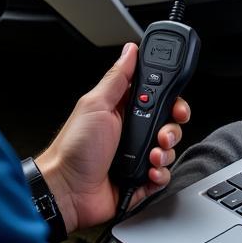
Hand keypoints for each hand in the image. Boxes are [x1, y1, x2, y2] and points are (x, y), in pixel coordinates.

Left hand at [34, 43, 190, 232]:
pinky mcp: (140, 178)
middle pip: (169, 123)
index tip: (175, 103)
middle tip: (162, 132)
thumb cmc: (73, 147)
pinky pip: (163, 174)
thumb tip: (129, 51)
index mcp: (122, 110)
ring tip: (151, 155)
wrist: (66, 191)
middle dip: (172, 127)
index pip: (157, 97)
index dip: (171, 98)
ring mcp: (137, 155)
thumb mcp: (95, 104)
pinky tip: (147, 171)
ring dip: (165, 152)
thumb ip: (118, 77)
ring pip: (169, 149)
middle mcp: (132, 131)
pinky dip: (160, 173)